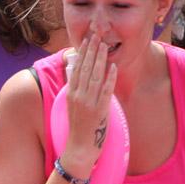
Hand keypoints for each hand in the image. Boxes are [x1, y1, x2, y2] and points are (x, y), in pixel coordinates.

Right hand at [59, 33, 116, 177]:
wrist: (79, 148)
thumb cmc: (78, 126)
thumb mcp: (73, 105)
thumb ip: (76, 88)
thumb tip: (77, 71)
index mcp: (71, 94)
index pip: (77, 69)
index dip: (83, 53)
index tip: (87, 40)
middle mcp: (78, 96)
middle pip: (86, 69)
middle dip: (92, 51)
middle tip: (97, 35)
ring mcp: (89, 103)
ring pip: (96, 76)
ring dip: (101, 60)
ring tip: (105, 45)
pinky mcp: (100, 110)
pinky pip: (106, 91)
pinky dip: (110, 78)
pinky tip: (113, 67)